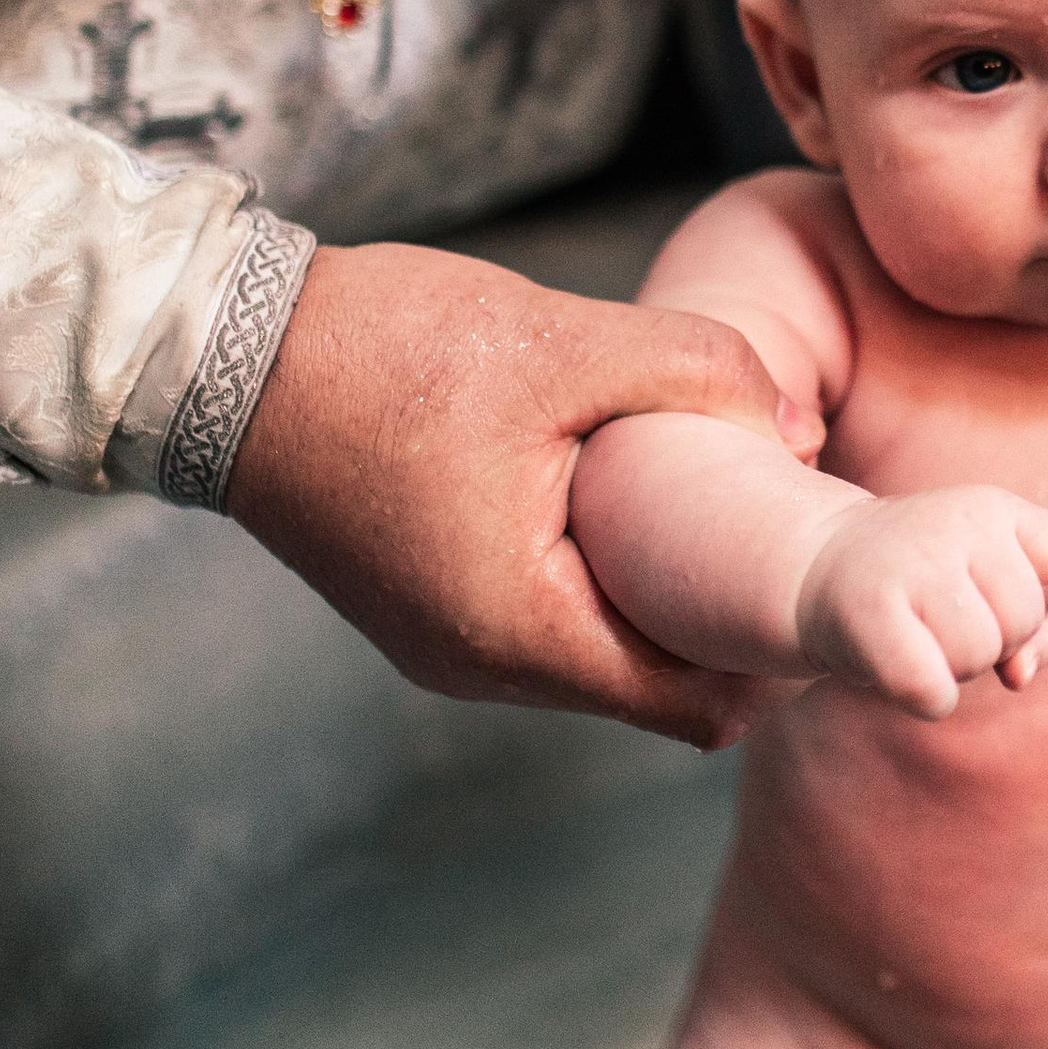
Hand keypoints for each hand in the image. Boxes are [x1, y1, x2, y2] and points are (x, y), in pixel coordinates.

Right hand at [227, 243, 825, 749]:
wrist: (219, 350)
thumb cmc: (378, 349)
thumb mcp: (562, 339)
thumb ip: (697, 372)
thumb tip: (800, 423)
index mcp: (518, 631)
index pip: (694, 709)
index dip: (779, 661)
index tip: (829, 588)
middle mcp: (480, 665)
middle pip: (653, 687)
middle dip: (731, 625)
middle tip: (801, 540)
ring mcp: (446, 641)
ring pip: (602, 651)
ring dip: (665, 593)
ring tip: (727, 507)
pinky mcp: (429, 602)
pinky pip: (550, 616)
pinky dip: (606, 575)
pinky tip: (638, 498)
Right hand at [794, 485, 1047, 717]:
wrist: (813, 570)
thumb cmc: (920, 585)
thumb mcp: (988, 588)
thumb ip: (1035, 630)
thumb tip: (1018, 676)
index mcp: (991, 506)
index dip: (1041, 594)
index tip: (988, 586)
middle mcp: (954, 523)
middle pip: (1025, 620)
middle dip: (993, 638)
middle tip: (940, 616)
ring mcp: (910, 564)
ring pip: (980, 657)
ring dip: (953, 666)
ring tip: (915, 632)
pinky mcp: (870, 612)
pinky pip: (934, 690)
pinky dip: (925, 697)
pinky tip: (897, 665)